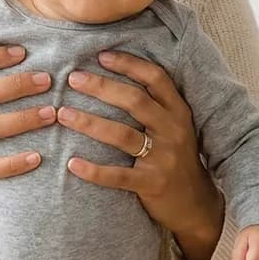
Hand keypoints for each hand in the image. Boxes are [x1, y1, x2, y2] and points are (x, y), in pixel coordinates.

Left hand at [57, 51, 222, 253]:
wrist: (195, 204)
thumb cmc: (176, 158)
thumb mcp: (174, 127)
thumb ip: (154, 105)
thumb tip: (113, 75)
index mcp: (178, 111)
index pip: (155, 78)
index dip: (129, 64)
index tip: (101, 56)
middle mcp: (173, 130)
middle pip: (135, 101)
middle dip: (101, 87)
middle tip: (72, 79)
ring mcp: (164, 158)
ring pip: (122, 135)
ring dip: (89, 122)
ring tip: (62, 113)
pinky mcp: (152, 184)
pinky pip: (118, 176)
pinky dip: (94, 170)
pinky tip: (72, 164)